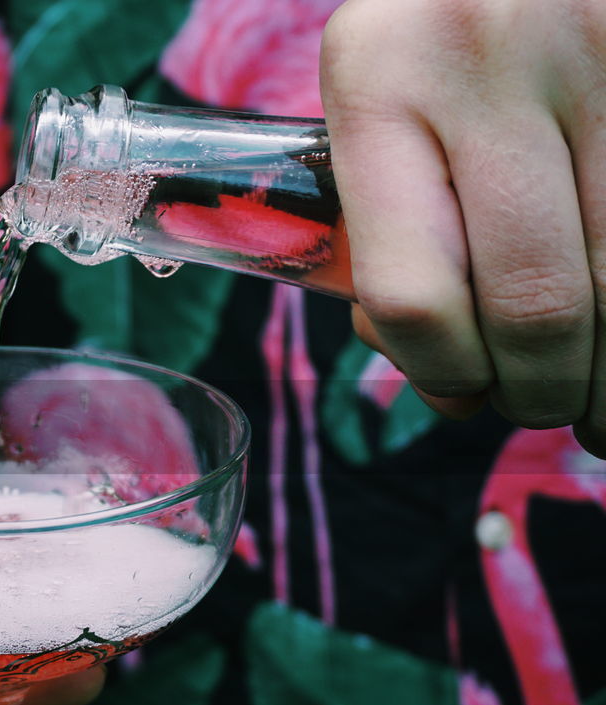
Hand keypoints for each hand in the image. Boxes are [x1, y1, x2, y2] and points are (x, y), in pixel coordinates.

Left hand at [321, 0, 605, 456]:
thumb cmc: (438, 32)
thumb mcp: (378, 98)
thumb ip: (388, 225)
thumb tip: (447, 380)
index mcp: (379, 80)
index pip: (412, 289)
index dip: (442, 373)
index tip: (457, 394)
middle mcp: (488, 60)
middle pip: (536, 300)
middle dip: (542, 390)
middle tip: (544, 406)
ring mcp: (599, 54)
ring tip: (602, 410)